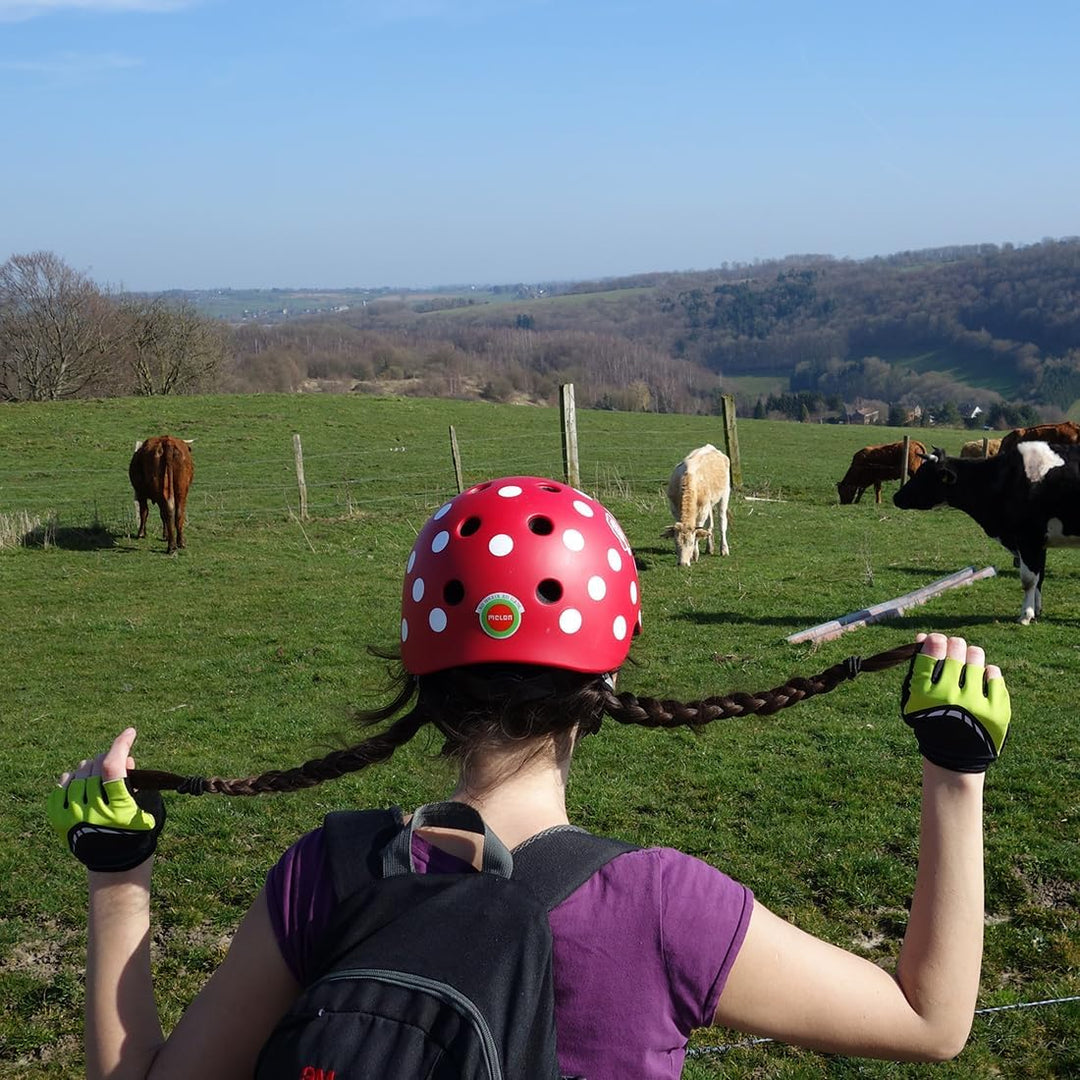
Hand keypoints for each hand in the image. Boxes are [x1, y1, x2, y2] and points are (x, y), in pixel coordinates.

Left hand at [47, 728, 164, 871]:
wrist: (114, 863)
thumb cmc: (137, 831)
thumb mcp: (146, 806)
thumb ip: (137, 781)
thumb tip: (124, 758)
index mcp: (119, 808)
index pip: (113, 767)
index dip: (121, 744)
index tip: (130, 732)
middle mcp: (93, 811)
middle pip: (96, 766)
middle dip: (109, 757)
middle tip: (117, 760)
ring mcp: (73, 815)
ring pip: (80, 773)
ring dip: (92, 767)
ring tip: (100, 772)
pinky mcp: (59, 819)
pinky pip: (62, 786)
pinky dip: (73, 778)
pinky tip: (81, 780)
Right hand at [901, 633, 1009, 772]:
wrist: (955, 756)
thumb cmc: (931, 720)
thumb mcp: (916, 698)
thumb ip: (917, 669)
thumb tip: (923, 636)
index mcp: (924, 695)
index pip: (930, 653)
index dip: (934, 641)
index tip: (937, 641)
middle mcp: (949, 698)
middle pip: (955, 650)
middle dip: (954, 645)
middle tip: (955, 649)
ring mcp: (975, 704)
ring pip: (976, 658)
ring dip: (971, 655)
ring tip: (969, 661)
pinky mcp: (996, 711)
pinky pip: (994, 674)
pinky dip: (988, 672)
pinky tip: (982, 677)